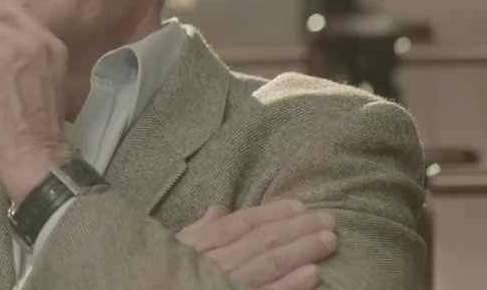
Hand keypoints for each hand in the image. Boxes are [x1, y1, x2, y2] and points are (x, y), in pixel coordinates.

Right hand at [176, 200, 336, 288]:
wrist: (158, 289)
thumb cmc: (168, 273)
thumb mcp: (178, 247)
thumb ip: (200, 229)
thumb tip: (219, 209)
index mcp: (202, 243)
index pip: (243, 222)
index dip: (273, 212)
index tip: (299, 205)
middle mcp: (216, 261)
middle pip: (262, 239)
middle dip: (298, 227)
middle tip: (328, 220)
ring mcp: (228, 283)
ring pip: (270, 263)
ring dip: (302, 249)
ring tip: (329, 240)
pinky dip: (291, 284)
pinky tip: (314, 273)